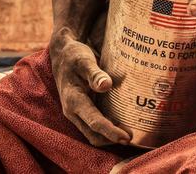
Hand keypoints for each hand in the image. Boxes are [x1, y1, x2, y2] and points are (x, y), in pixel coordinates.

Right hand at [48, 29, 129, 146]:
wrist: (63, 55)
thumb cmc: (74, 56)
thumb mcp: (84, 60)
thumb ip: (94, 74)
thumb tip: (106, 85)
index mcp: (73, 100)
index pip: (94, 122)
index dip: (111, 132)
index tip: (127, 136)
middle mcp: (73, 111)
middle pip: (93, 136)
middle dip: (112, 140)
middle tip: (132, 137)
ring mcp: (77, 113)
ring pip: (94, 134)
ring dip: (110, 137)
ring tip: (130, 134)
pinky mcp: (83, 111)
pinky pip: (95, 127)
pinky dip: (108, 130)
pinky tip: (122, 124)